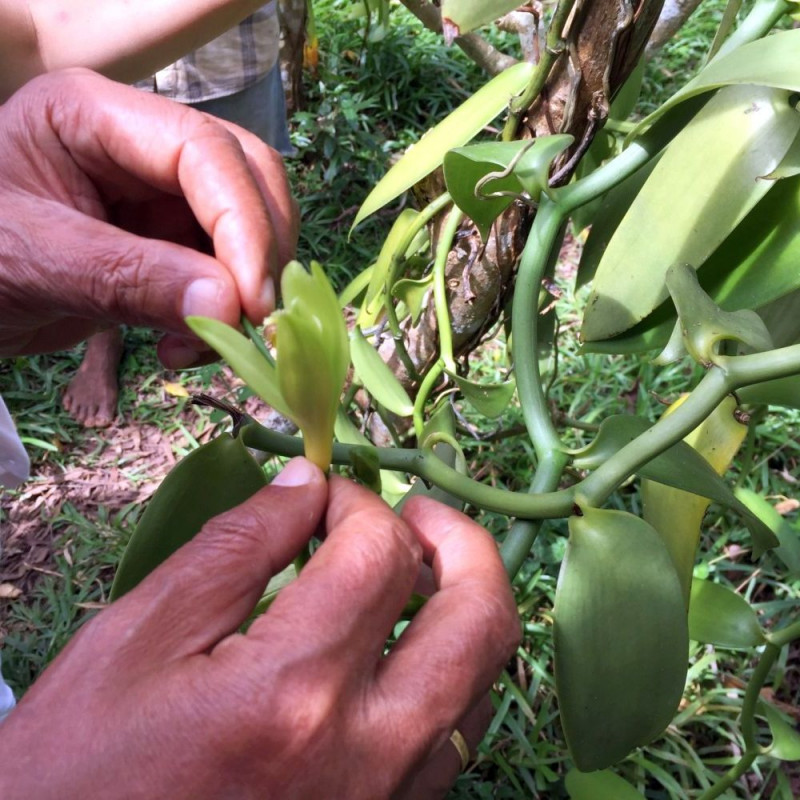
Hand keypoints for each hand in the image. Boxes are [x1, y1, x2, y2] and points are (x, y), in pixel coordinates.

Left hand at [0, 68, 297, 365]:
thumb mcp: (34, 264)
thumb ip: (130, 280)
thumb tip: (229, 306)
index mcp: (94, 115)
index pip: (204, 151)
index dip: (243, 224)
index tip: (253, 301)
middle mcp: (139, 146)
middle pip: (246, 176)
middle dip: (259, 251)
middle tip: (253, 321)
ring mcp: (157, 194)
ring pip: (246, 227)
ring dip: (244, 291)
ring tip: (205, 343)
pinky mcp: (166, 241)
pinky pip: (224, 272)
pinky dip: (223, 314)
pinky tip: (181, 347)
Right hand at [0, 459, 518, 798]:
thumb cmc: (80, 769)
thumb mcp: (135, 640)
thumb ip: (234, 546)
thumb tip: (306, 482)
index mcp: (292, 691)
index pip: (379, 555)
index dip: (359, 504)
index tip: (327, 498)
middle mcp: (365, 752)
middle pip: (478, 618)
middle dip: (461, 541)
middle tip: (417, 514)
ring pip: (484, 678)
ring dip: (466, 602)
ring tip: (416, 569)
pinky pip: (458, 734)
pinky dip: (452, 669)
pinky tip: (405, 647)